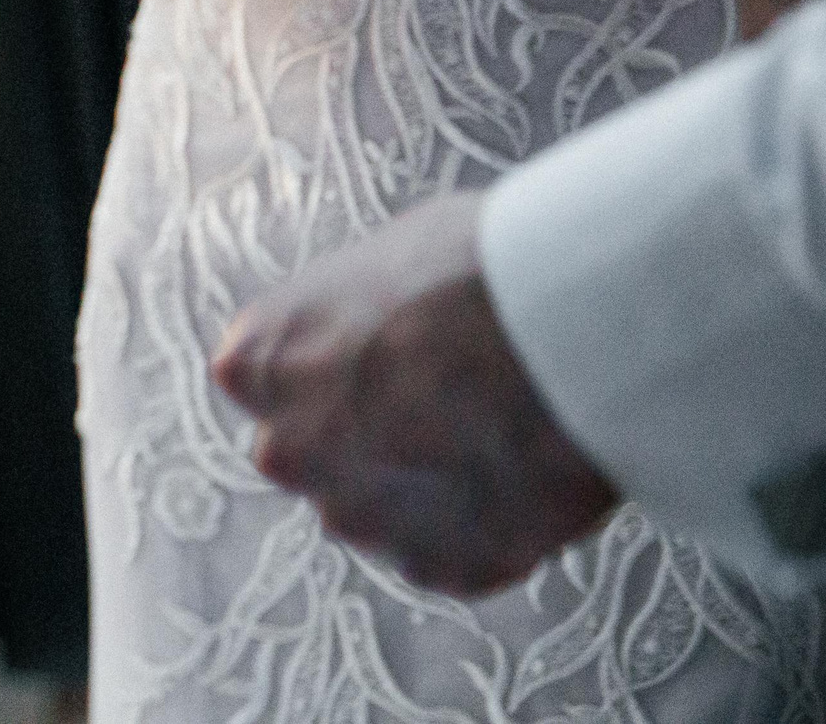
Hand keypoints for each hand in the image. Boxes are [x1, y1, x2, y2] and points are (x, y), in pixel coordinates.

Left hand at [212, 191, 618, 596]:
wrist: (568, 334)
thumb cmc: (473, 270)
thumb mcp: (379, 260)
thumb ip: (346, 320)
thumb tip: (372, 329)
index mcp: (257, 366)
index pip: (263, 382)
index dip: (326, 371)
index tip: (375, 357)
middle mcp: (289, 451)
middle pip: (313, 452)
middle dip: (362, 438)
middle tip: (438, 402)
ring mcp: (362, 518)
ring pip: (378, 511)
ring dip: (420, 488)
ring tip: (494, 436)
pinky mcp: (440, 566)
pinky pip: (451, 554)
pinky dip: (482, 529)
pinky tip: (522, 477)